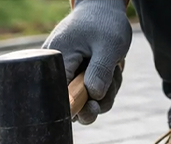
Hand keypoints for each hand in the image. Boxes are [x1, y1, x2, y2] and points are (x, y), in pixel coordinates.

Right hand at [43, 0, 131, 124]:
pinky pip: (92, 95)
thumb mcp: (108, 47)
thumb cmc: (105, 24)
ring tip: (114, 68)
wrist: (103, 9)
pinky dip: (106, 87)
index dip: (77, 107)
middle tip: (112, 79)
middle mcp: (56, 71)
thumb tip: (92, 98)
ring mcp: (68, 77)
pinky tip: (111, 70)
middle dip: (98, 100)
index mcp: (58, 61)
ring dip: (106, 92)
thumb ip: (100, 72)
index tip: (93, 104)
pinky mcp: (77, 79)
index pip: (60, 97)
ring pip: (87, 103)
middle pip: (73, 106)